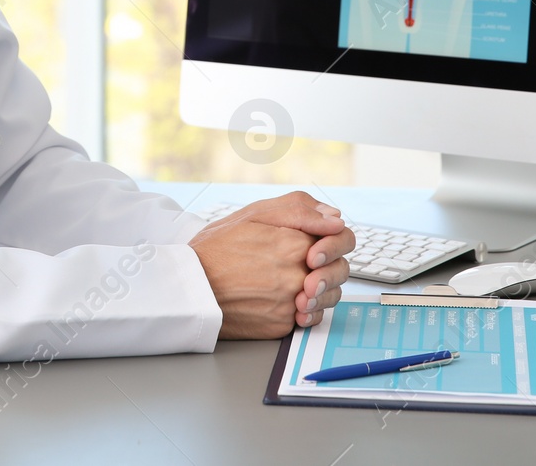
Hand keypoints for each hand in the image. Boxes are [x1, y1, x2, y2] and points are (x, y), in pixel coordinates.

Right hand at [188, 192, 351, 338]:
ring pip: (329, 297)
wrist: (191, 287)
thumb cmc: (218, 248)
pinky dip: (305, 311)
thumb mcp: (254, 214)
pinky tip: (288, 301)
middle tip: (309, 264)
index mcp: (294, 243)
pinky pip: (310, 318)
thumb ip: (299, 209)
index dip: (336, 240)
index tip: (321, 242)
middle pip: (340, 271)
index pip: (344, 239)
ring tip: (298, 283)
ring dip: (321, 290)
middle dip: (330, 266)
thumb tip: (335, 218)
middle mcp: (297, 275)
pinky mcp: (282, 325)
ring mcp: (291, 303)